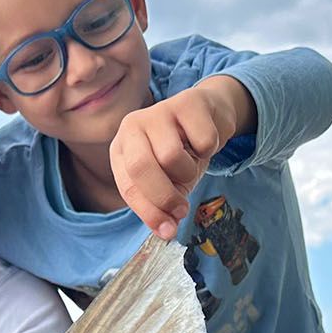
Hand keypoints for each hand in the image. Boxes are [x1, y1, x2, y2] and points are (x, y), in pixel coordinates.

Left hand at [109, 77, 252, 239]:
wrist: (208, 115)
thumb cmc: (182, 151)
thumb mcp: (167, 181)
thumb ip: (163, 205)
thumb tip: (168, 231)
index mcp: (121, 149)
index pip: (128, 186)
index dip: (148, 212)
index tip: (168, 231)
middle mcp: (133, 126)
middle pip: (141, 168)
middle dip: (164, 196)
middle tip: (182, 209)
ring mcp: (159, 110)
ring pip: (172, 156)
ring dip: (190, 171)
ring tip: (192, 164)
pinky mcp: (188, 101)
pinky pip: (203, 141)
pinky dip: (210, 150)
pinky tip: (204, 142)